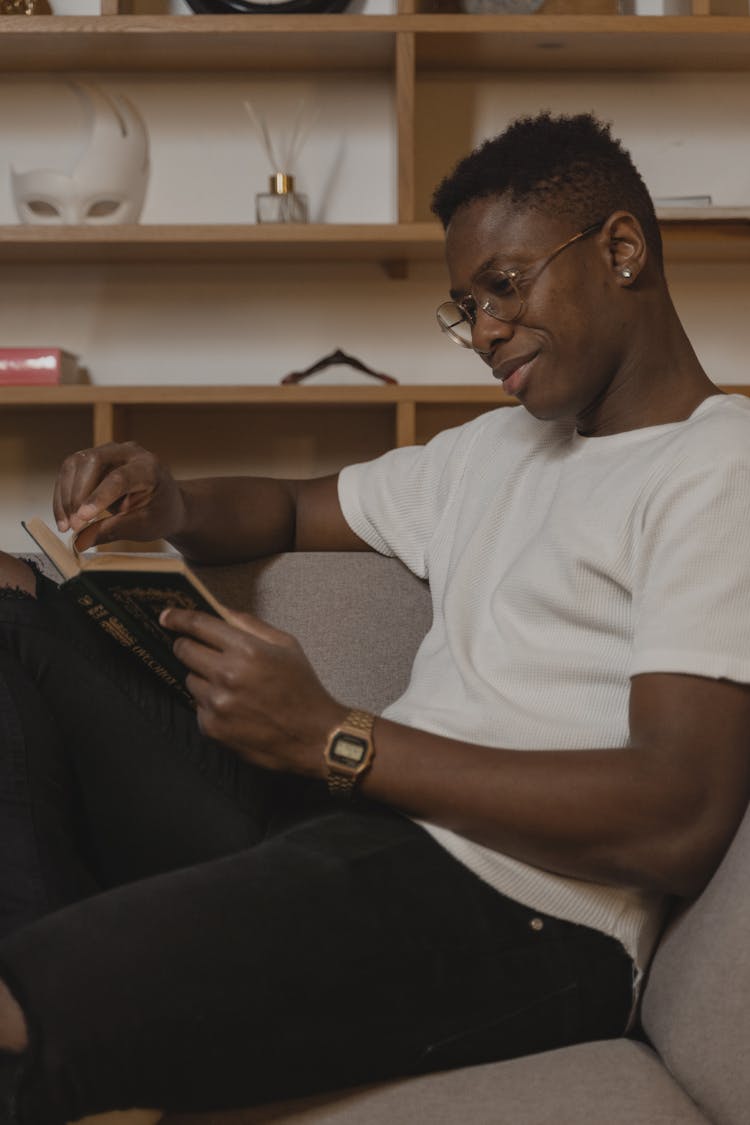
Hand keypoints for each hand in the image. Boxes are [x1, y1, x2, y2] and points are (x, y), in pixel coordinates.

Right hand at [53, 442, 186, 550]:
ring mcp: (109, 452)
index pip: (119, 477)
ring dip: (65, 496)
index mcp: (148, 467)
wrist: (165, 502)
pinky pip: (69, 472)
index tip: (82, 518)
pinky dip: (62, 495)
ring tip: (66, 525)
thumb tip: (79, 542)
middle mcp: (128, 452)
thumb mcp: (143, 526)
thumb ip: (113, 530)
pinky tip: (63, 517)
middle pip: (92, 462)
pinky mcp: (93, 459)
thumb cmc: (159, 514)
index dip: (99, 497)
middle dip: (77, 495)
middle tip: (73, 526)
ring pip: (75, 464)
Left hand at [160, 606, 346, 776]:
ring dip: (202, 677)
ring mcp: (217, 704)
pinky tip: (234, 707)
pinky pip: (197, 705)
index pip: (199, 625)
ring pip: (190, 679)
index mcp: (247, 650)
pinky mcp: (211, 728)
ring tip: (230, 685)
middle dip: (188, 645)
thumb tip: (220, 610)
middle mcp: (227, 676)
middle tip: (198, 648)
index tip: (166, 616)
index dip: (178, 617)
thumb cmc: (302, 687)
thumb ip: (250, 624)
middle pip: (185, 650)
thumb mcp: (286, 645)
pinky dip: (210, 703)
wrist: (313, 736)